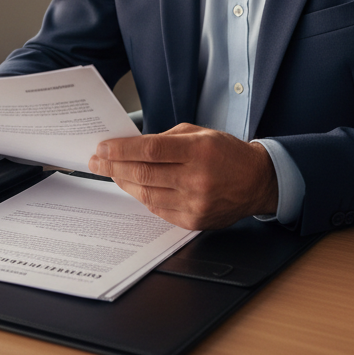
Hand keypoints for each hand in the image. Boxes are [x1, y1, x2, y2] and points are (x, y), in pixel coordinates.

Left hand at [87, 123, 277, 229]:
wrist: (257, 182)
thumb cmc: (227, 153)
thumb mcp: (200, 133)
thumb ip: (166, 139)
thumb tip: (132, 147)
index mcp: (199, 150)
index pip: (149, 150)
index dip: (121, 150)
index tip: (103, 148)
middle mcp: (197, 179)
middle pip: (143, 174)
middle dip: (114, 167)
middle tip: (97, 162)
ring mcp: (195, 203)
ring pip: (146, 194)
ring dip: (124, 183)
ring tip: (112, 173)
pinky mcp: (194, 221)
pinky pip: (158, 210)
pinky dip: (143, 197)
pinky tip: (135, 187)